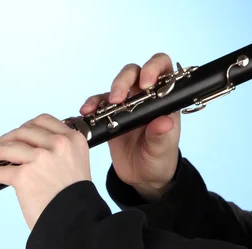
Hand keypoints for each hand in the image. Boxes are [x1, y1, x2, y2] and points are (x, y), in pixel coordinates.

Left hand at [0, 114, 90, 229]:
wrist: (77, 222)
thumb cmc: (75, 199)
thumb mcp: (76, 164)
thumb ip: (59, 152)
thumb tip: (29, 146)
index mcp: (73, 140)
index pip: (43, 121)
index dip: (26, 126)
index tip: (17, 133)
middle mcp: (58, 145)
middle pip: (23, 131)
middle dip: (7, 138)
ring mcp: (40, 159)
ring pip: (8, 147)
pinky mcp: (25, 176)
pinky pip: (0, 171)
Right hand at [80, 53, 180, 200]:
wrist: (143, 176)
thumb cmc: (159, 159)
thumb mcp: (163, 149)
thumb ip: (162, 135)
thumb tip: (164, 122)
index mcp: (163, 99)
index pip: (162, 69)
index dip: (153, 68)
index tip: (146, 84)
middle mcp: (145, 97)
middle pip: (133, 73)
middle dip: (123, 81)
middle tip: (118, 99)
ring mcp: (127, 105)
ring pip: (115, 86)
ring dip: (106, 93)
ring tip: (97, 109)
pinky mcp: (110, 116)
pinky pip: (98, 104)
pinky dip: (91, 105)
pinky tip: (86, 112)